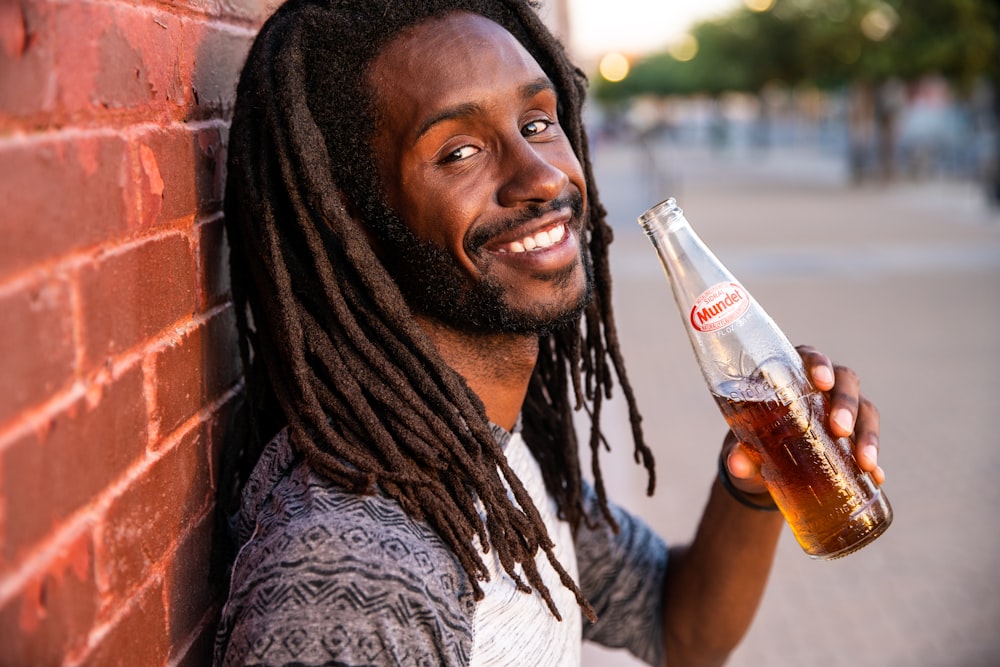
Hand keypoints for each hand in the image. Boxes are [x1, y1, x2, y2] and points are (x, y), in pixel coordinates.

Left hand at [723, 345, 884, 494]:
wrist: (763, 471)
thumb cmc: (751, 443)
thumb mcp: (742, 448)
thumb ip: (738, 453)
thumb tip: (735, 466)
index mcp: (792, 374)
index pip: (810, 357)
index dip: (819, 365)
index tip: (821, 383)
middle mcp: (822, 387)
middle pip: (846, 381)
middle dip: (846, 404)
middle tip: (840, 430)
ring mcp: (841, 409)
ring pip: (865, 409)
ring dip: (867, 434)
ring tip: (865, 462)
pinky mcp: (854, 435)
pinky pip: (870, 441)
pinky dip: (873, 457)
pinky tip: (875, 476)